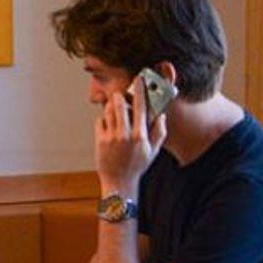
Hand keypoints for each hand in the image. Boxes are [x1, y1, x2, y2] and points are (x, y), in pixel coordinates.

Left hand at [95, 75, 165, 197]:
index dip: (140, 91)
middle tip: (119, 95)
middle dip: (118, 97)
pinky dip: (103, 121)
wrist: (119, 182)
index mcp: (140, 136)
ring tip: (114, 112)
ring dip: (110, 108)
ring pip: (108, 111)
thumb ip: (159, 132)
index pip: (140, 107)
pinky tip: (108, 128)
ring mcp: (111, 138)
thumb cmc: (137, 166)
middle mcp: (125, 135)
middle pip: (119, 105)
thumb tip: (162, 115)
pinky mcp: (100, 140)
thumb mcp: (153, 151)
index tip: (139, 80)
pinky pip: (100, 121)